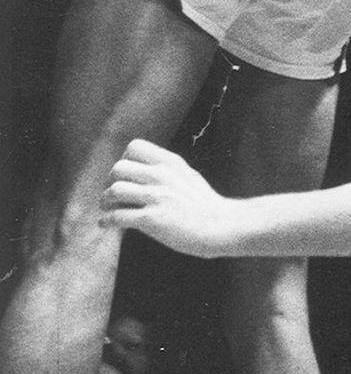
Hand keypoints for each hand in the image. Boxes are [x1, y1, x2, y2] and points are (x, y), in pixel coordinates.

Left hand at [101, 141, 237, 257]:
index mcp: (170, 162)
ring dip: (105, 202)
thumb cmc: (205, 204)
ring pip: (114, 191)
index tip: (125, 176)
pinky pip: (118, 216)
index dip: (124, 160)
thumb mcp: (187, 175)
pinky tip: (105, 224)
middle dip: (110, 182)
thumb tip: (146, 169)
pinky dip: (106, 221)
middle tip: (112, 196)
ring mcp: (156, 197)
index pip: (134, 147)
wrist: (221, 226)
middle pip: (118, 169)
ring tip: (106, 209)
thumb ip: (166, 169)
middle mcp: (161, 175)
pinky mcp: (152, 219)